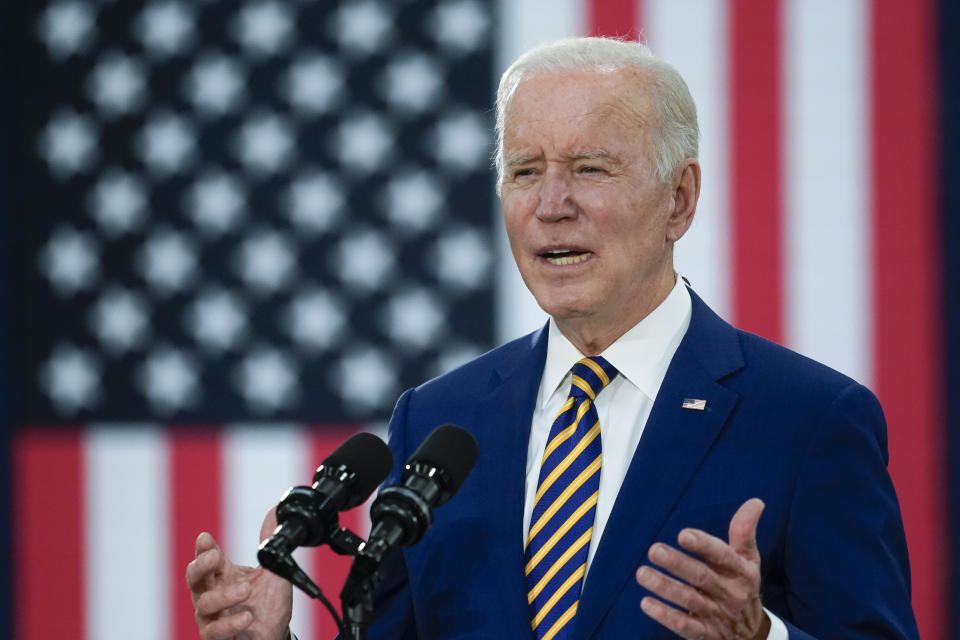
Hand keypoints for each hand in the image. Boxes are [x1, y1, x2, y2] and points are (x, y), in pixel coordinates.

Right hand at [186, 510, 292, 639]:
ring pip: (204, 603)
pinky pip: (213, 630)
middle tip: (214, 557)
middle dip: (200, 565)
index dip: (203, 547)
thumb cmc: (268, 604)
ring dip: (225, 596)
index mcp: (223, 574)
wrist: (275, 635)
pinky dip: (229, 623)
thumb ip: (270, 543)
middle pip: (194, 576)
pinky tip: (246, 617)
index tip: (205, 538)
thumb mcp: (274, 571)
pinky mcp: (215, 636)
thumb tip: (276, 512)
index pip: (207, 556)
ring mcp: (211, 616)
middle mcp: (212, 593)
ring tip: (247, 590)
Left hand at [635, 498, 769, 639]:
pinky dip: (666, 616)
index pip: (723, 556)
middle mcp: (731, 594)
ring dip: (665, 588)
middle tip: (654, 551)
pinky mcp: (706, 634)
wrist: (753, 634)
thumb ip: (744, 531)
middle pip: (702, 577)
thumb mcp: (748, 560)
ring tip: (642, 574)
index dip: (704, 545)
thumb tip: (756, 502)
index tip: (683, 534)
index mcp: (741, 572)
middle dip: (677, 564)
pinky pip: (686, 626)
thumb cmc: (743, 586)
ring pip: (690, 600)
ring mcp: (718, 615)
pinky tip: (647, 603)